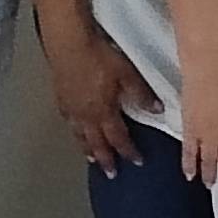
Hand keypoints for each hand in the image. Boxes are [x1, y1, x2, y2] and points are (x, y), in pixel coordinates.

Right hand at [41, 31, 155, 173]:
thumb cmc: (99, 56)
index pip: (119, 138)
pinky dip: (75, 132)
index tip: (137, 161)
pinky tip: (76, 130)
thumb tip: (157, 109)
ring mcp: (71, 109)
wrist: (68, 44)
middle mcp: (86, 116)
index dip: (129, 151)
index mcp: (104, 112)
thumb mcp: (127, 74)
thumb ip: (142, 94)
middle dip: (106, 159)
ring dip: (88, 149)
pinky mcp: (61, 99)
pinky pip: (69, 123)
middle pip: (97, 143)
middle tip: (111, 173)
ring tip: (91, 159)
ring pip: (80, 136)